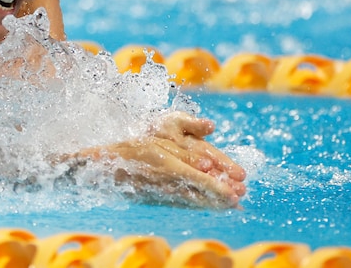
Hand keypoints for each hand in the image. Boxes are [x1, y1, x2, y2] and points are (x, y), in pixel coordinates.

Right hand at [75, 112, 246, 208]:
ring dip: (214, 204)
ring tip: (230, 204)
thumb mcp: (161, 146)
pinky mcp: (161, 201)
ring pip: (196, 203)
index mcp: (173, 170)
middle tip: (240, 200)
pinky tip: (207, 204)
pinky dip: (201, 204)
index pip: (203, 182)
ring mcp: (166, 196)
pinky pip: (186, 204)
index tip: (237, 195)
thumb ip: (186, 156)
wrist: (110, 169)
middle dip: (223, 199)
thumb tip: (208, 165)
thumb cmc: (136, 151)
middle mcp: (171, 187)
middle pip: (203, 197)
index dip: (221, 189)